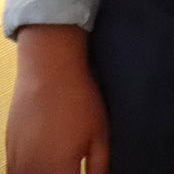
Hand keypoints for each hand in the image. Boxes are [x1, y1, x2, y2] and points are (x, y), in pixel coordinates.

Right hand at [8, 24, 109, 172]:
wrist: (48, 73)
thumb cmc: (79, 102)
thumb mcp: (100, 135)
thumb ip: (98, 166)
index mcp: (59, 170)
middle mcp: (34, 170)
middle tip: (73, 168)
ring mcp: (17, 160)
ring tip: (59, 164)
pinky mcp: (9, 148)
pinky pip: (13, 171)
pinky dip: (26, 171)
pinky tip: (42, 164)